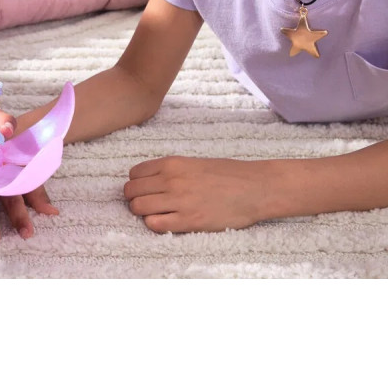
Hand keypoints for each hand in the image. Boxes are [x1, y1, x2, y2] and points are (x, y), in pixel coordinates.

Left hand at [124, 156, 271, 232]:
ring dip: (141, 212)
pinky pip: (155, 224)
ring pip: (138, 208)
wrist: (255, 188)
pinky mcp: (188, 221)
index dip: (136, 183)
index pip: (135, 173)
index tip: (143, 189)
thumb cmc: (228, 175)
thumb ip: (171, 170)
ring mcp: (179, 201)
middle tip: (145, 203)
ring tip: (155, 213)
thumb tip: (149, 181)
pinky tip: (166, 222)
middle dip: (134, 198)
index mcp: (173, 163)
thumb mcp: (195, 163)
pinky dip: (154, 224)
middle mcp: (172, 180)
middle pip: (132, 191)